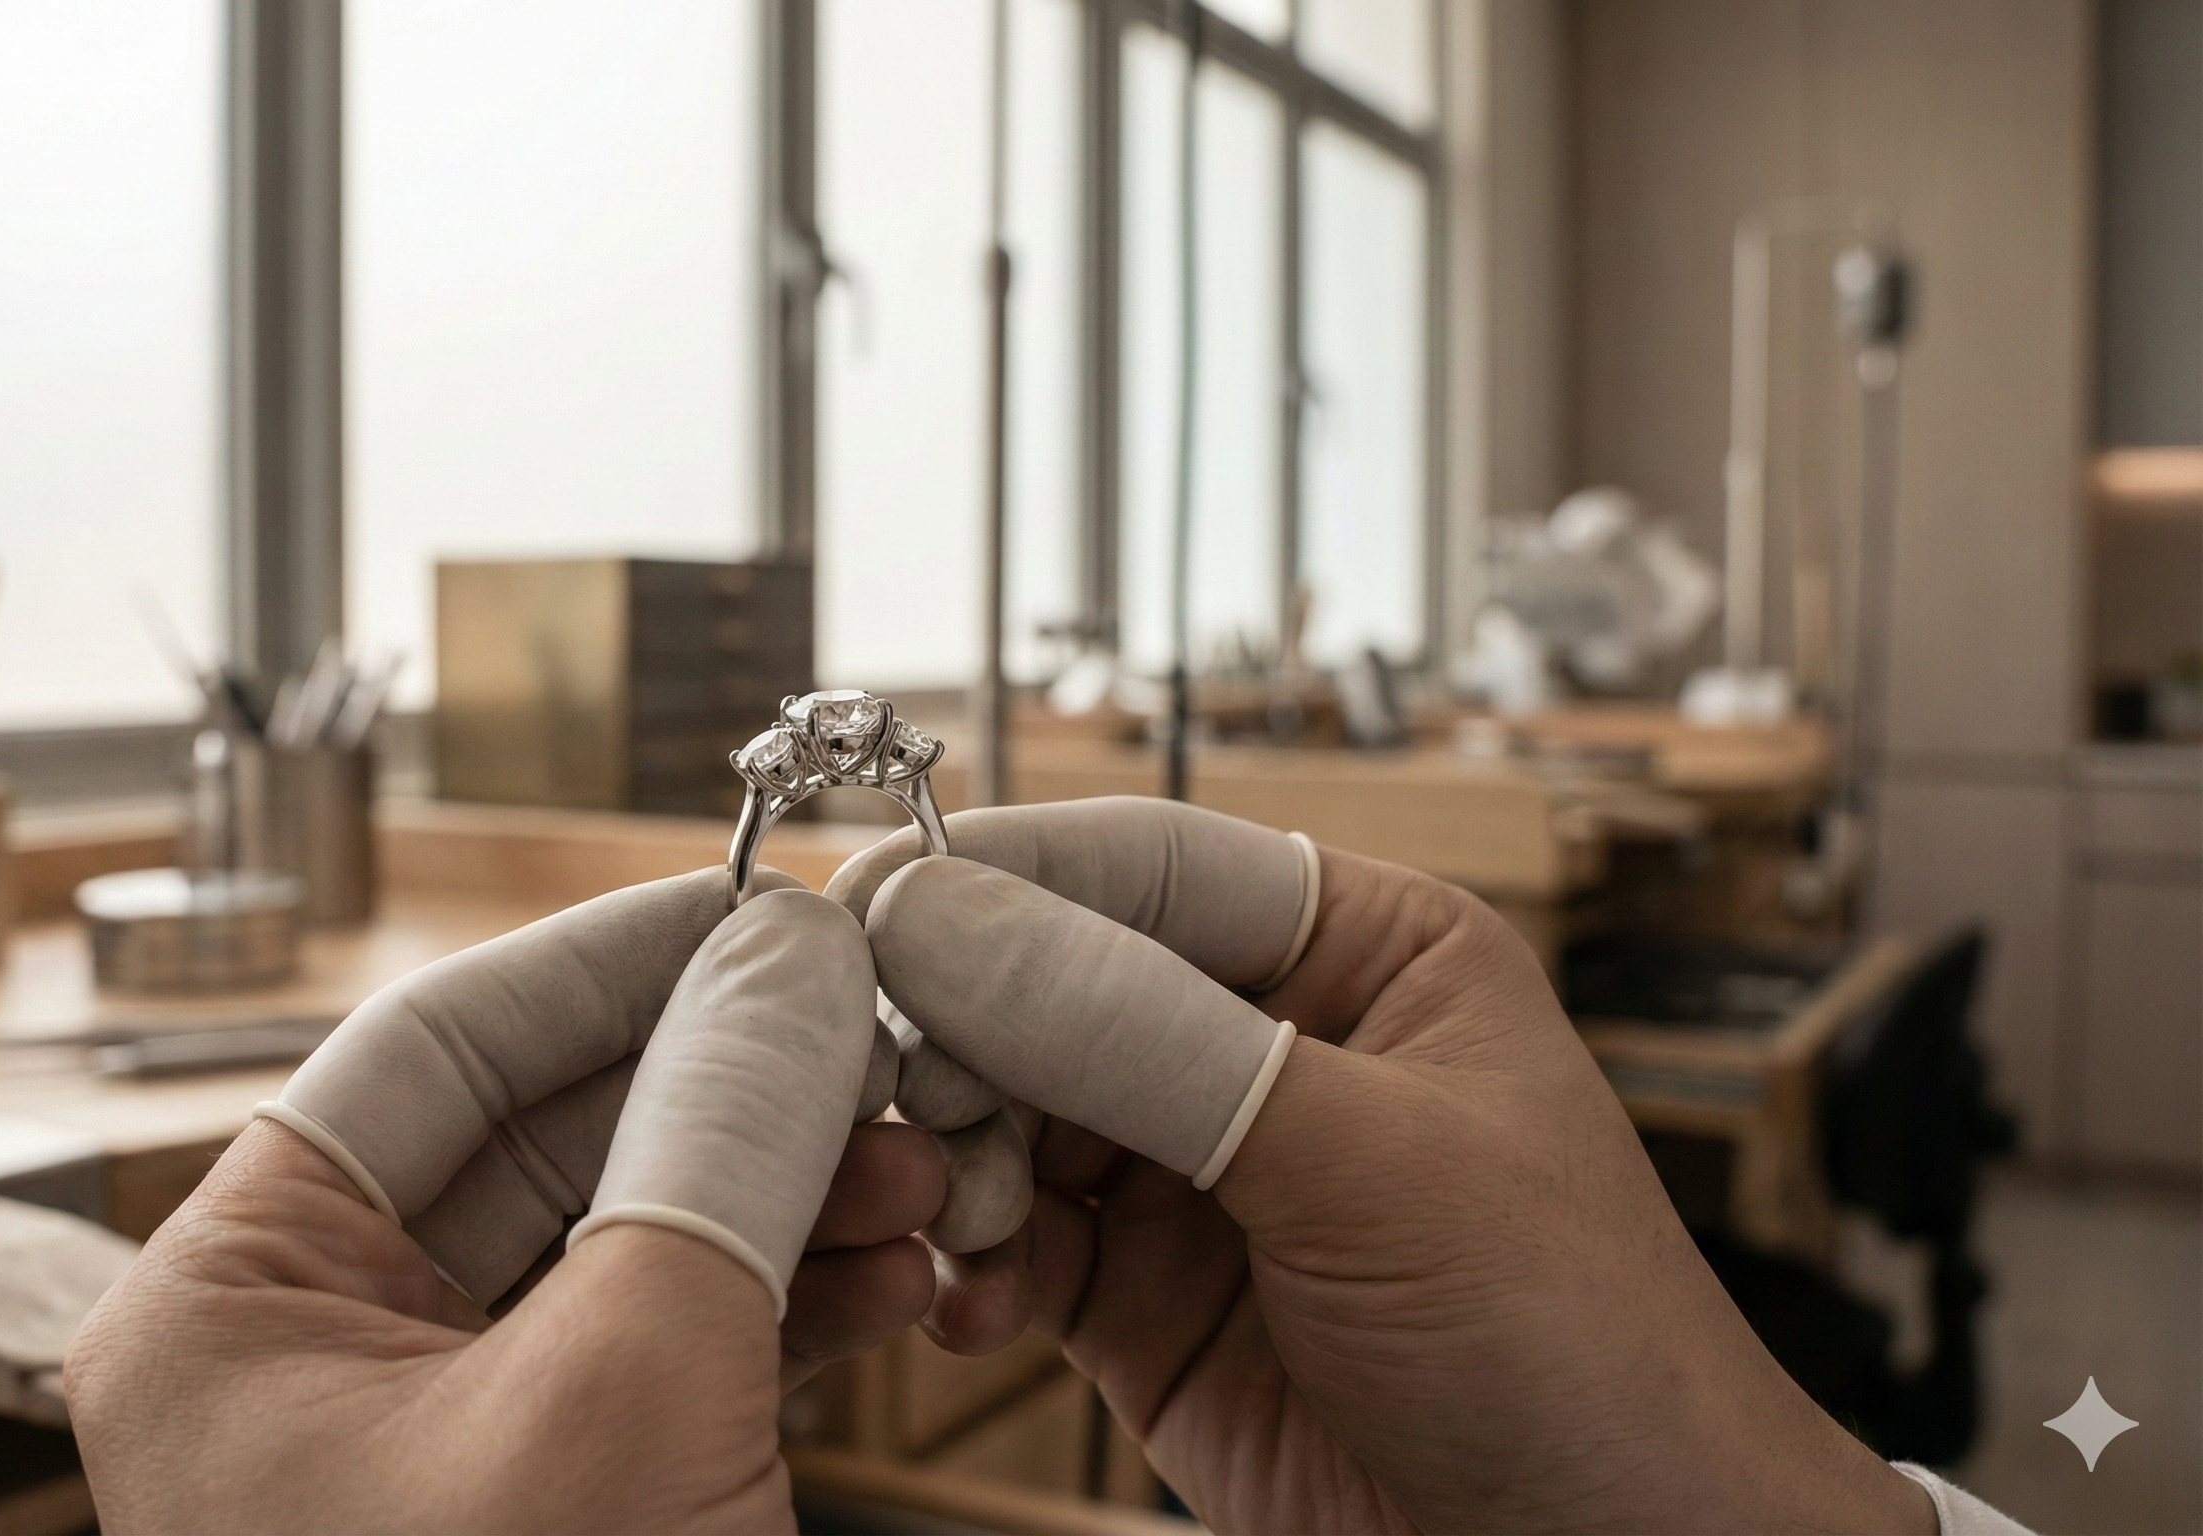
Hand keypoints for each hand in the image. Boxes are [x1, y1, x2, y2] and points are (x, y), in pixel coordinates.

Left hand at [66, 875, 943, 1533]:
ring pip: (620, 1236)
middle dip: (732, 1085)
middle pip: (540, 1131)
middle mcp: (306, 1358)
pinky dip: (778, 1305)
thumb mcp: (621, 1400)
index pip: (430, 1046)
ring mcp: (427, 1440)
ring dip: (779, 1193)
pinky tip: (889, 1280)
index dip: (617, 956)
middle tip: (878, 1042)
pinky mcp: (539, 1502)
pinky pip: (656, 1347)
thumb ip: (711, 1152)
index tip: (771, 907)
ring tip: (916, 1177)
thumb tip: (792, 963)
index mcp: (227, 1312)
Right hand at [831, 798, 1931, 1535]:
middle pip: (1048, 987)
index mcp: (1361, 955)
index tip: (878, 900)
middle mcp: (1265, 1050)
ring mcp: (1197, 1181)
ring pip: (1008, 1119)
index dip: (1006, 873)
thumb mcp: (1364, 1159)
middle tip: (908, 1097)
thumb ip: (1147, 1038)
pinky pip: (1013, 1252)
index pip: (1148, 866)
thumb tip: (954, 922)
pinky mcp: (1145, 1308)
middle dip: (966, 1040)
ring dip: (960, 1164)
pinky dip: (975, 1272)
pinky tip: (977, 1309)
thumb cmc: (1579, 1346)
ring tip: (960, 1221)